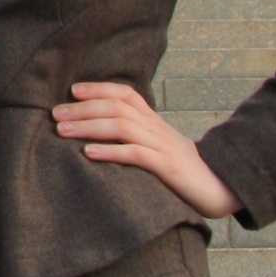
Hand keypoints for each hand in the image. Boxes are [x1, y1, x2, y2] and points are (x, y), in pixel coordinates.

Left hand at [53, 81, 241, 218]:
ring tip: (63, 130)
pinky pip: (136, 155)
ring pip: (122, 127)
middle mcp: (156, 128)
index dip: (99, 88)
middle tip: (55, 114)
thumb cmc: (181, 170)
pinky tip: (89, 153)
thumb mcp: (157, 147)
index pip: (125, 94)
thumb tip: (101, 132)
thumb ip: (136, 136)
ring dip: (89, 126)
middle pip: (117, 108)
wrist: (220, 187)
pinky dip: (111, 152)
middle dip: (83, 108)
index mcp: (154, 121)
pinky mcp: (167, 168)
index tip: (72, 90)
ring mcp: (162, 146)